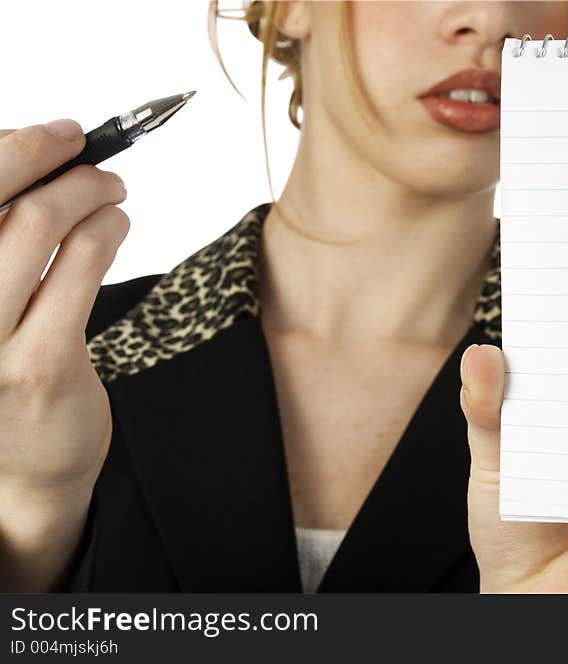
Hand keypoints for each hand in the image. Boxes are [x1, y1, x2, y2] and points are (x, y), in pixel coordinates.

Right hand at [0, 120, 129, 590]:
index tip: (55, 132)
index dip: (12, 148)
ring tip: (112, 189)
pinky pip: (82, 266)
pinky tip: (119, 223)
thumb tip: (33, 160)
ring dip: (89, 193)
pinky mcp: (39, 364)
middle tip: (90, 152)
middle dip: (54, 162)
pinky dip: (108, 229)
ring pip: (40, 226)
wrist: (19, 472)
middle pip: (0, 203)